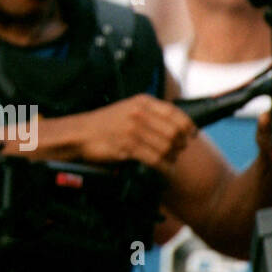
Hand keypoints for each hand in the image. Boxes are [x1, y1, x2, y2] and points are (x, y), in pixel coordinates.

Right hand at [76, 94, 195, 167]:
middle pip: (174, 132)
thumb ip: (151, 113)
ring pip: (166, 147)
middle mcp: (139, 114)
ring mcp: (132, 130)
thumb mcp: (128, 109)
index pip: (175, 113)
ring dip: (172, 158)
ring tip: (168, 161)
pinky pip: (155, 159)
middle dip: (180, 145)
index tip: (191, 135)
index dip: (188, 126)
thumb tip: (178, 126)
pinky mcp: (127, 146)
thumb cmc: (105, 123)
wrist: (80, 133)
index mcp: (141, 102)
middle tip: (178, 150)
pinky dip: (164, 168)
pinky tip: (164, 169)